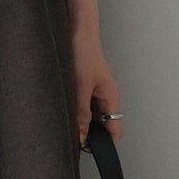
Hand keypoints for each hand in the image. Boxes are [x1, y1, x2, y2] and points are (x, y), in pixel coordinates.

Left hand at [71, 22, 122, 145]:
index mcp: (111, 99)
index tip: (86, 147)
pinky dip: (73, 109)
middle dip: (87, 132)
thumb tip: (81, 137)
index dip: (102, 143)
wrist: (75, 30)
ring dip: (78, 119)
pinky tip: (64, 103)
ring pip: (89, 117)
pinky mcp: (84, 88)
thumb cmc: (83, 52)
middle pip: (101, 127)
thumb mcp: (80, 87)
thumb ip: (81, 114)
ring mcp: (95, 93)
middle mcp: (105, 98)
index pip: (114, 132)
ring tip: (66, 112)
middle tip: (71, 131)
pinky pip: (81, 106)